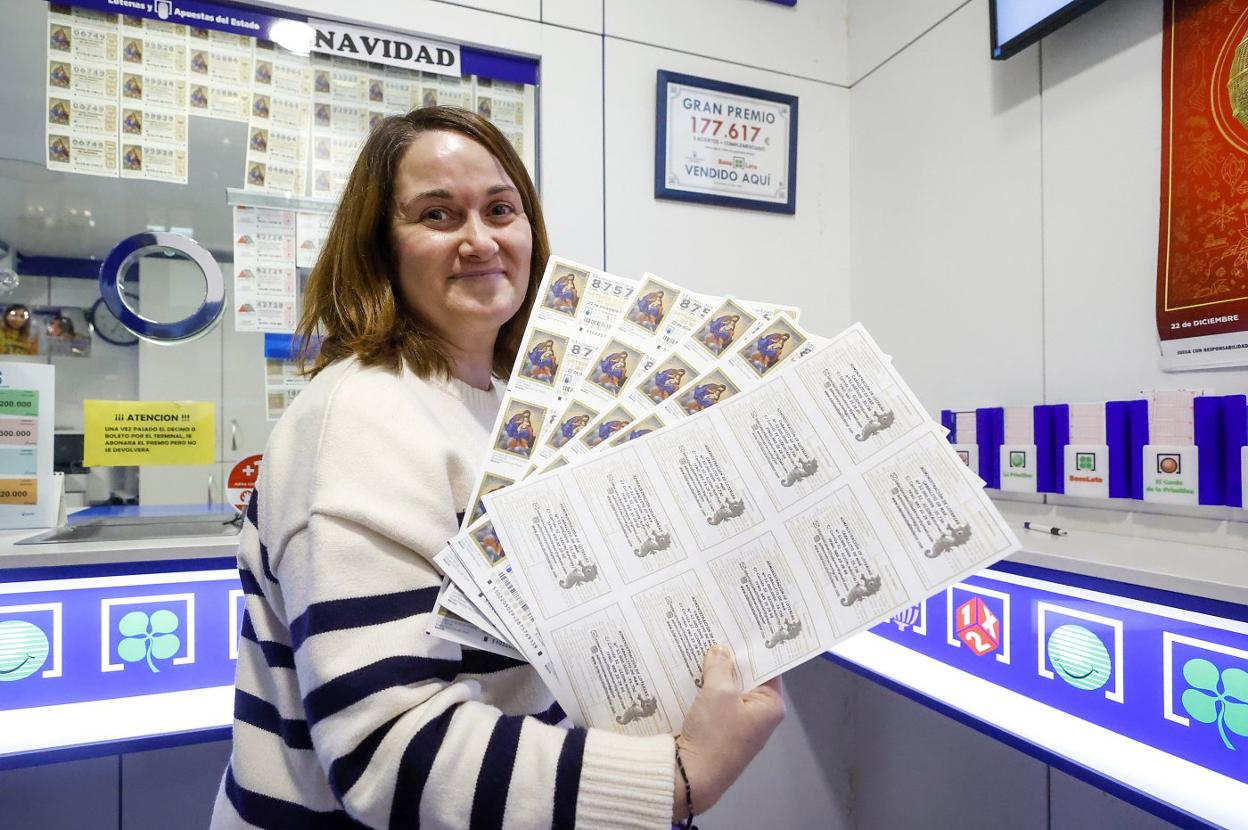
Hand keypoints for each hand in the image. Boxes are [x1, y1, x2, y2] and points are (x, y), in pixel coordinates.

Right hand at [671, 644, 785, 822]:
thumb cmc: (714, 736)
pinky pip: (716, 703)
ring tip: (701, 648)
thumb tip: (721, 650)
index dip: (754, 646)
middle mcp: (760, 716)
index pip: (768, 667)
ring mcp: (740, 725)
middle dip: (730, 659)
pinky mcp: (721, 732)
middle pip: (747, 677)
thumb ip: (720, 666)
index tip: (743, 626)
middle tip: (717, 632)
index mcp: (771, 706)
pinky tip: (691, 674)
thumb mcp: (717, 692)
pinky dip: (706, 690)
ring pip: (728, 690)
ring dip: (715, 674)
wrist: (691, 777)